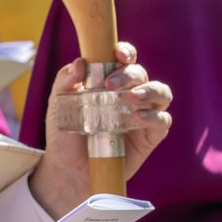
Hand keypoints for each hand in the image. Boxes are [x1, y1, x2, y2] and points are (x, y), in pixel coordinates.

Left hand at [29, 40, 172, 217]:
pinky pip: (163, 121)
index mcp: (110, 81)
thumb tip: (80, 62)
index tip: (118, 54)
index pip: (125, 60)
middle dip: (130, 74)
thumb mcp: (59, 103)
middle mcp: (129, 95)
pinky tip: (137, 119)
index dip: (126, 52)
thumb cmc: (65, 133)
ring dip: (150, 91)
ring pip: (161, 93)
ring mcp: (142, 115)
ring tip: (132, 98)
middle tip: (110, 85)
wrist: (68, 169)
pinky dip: (154, 117)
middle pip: (142, 74)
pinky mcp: (149, 137)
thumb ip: (65, 80)